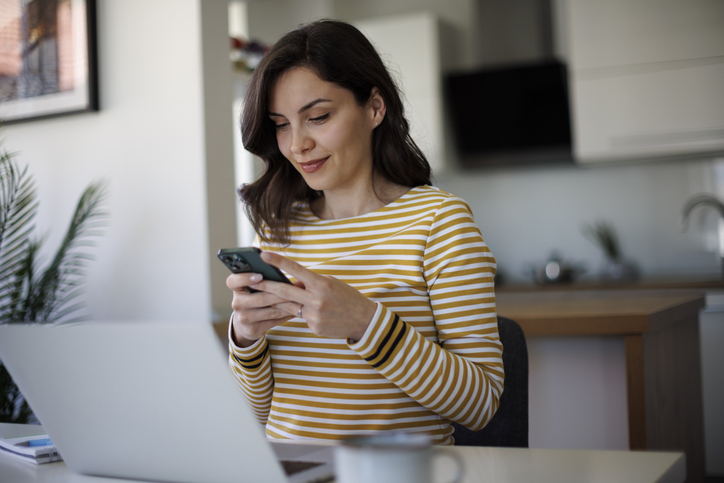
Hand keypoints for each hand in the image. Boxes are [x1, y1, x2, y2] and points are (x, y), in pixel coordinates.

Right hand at [226, 271, 299, 346]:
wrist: (246, 323)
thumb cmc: (255, 297)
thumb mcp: (254, 287)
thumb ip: (264, 277)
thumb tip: (288, 266)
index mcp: (236, 288)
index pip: (233, 281)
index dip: (245, 278)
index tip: (260, 275)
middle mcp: (237, 303)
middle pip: (260, 297)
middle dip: (280, 292)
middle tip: (296, 287)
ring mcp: (244, 318)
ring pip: (270, 310)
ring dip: (287, 304)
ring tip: (301, 298)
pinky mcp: (253, 329)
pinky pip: (274, 320)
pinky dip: (287, 314)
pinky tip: (298, 309)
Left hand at [250, 251, 376, 342]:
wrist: (364, 320)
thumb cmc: (347, 297)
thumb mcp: (331, 283)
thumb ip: (311, 283)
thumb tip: (292, 283)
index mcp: (322, 284)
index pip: (296, 270)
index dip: (279, 261)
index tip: (264, 254)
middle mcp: (317, 300)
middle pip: (285, 291)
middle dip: (265, 286)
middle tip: (251, 280)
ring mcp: (315, 316)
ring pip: (289, 307)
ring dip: (277, 301)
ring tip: (265, 296)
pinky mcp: (315, 328)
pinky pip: (301, 318)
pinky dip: (302, 313)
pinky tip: (312, 312)